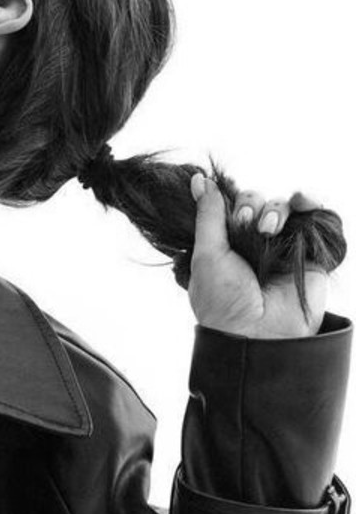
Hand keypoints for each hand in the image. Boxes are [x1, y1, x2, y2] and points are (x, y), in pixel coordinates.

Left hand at [188, 173, 329, 337]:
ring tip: (269, 229)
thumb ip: (208, 216)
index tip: (235, 215)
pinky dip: (309, 202)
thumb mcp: (207, 255)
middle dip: (253, 205)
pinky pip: (313, 217)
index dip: (234, 203)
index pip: (232, 207)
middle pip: (257, 202)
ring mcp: (282, 248)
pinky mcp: (308, 253)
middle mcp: (253, 245)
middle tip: (251, 224)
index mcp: (225, 246)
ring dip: (276, 209)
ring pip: (282, 207)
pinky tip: (303, 201)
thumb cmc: (225, 301)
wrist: (259, 333)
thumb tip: (199, 180)